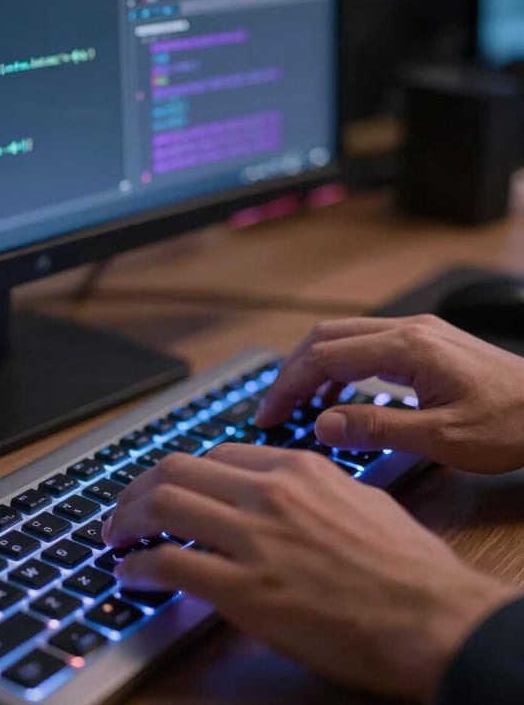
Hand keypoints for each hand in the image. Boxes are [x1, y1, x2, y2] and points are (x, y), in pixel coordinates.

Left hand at [103, 445, 516, 701]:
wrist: (434, 617)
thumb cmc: (406, 566)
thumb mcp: (358, 500)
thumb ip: (308, 489)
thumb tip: (274, 493)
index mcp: (296, 468)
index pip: (215, 455)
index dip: (180, 472)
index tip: (166, 488)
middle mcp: (269, 492)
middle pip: (176, 470)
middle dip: (139, 488)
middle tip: (124, 508)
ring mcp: (253, 538)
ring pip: (164, 506)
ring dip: (127, 520)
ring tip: (115, 536)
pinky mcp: (244, 589)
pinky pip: (170, 565)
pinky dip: (139, 566)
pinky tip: (130, 573)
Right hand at [255, 315, 523, 473]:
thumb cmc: (512, 425)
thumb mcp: (443, 438)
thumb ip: (377, 428)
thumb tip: (321, 424)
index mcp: (408, 347)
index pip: (325, 357)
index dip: (288, 386)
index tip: (268, 416)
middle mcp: (407, 329)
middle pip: (325, 337)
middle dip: (292, 373)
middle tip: (273, 410)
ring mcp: (416, 332)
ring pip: (342, 336)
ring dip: (312, 368)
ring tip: (297, 406)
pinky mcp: (423, 343)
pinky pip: (364, 346)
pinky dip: (339, 369)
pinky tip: (337, 398)